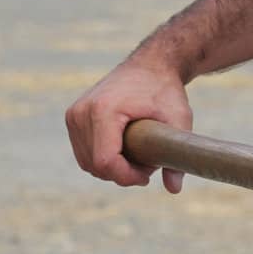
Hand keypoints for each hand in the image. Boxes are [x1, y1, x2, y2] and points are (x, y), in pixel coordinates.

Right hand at [65, 52, 191, 191]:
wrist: (151, 64)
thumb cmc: (166, 89)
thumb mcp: (179, 119)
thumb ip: (176, 154)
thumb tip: (174, 189)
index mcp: (103, 110)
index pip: (105, 161)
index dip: (126, 177)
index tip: (147, 176)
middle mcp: (82, 112)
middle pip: (95, 165)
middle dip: (122, 173)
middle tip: (148, 164)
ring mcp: (74, 114)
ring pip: (87, 162)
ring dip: (111, 168)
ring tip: (139, 156)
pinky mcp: (73, 116)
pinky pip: (83, 152)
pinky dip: (102, 158)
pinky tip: (125, 151)